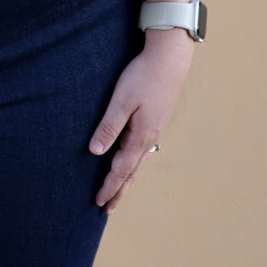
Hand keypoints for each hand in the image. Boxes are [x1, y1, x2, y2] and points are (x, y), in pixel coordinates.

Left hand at [89, 28, 193, 213]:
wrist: (170, 58)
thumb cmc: (143, 76)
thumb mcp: (122, 100)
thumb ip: (109, 126)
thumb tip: (96, 152)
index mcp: (140, 136)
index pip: (121, 169)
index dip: (110, 186)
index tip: (99, 202)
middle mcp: (149, 137)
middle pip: (132, 172)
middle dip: (119, 190)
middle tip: (107, 209)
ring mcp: (154, 129)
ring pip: (139, 161)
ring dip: (127, 178)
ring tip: (119, 191)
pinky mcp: (155, 119)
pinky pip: (143, 149)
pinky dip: (135, 162)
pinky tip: (132, 159)